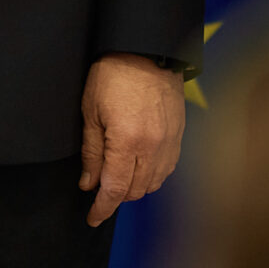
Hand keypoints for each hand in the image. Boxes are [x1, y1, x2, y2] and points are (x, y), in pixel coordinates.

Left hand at [79, 53, 184, 225]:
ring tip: (119, 177)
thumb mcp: (91, 111)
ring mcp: (170, 141)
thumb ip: (91, 152)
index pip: (115, 190)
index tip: (92, 218)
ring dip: (135, 187)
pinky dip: (153, 175)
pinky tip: (140, 166)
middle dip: (116, 196)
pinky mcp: (179, 134)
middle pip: (136, 190)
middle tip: (100, 188)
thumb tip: (89, 183)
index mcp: (127, 142)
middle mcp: (153, 147)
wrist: (147, 49)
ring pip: (154, 183)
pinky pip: (168, 168)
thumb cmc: (113, 75)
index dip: (102, 208)